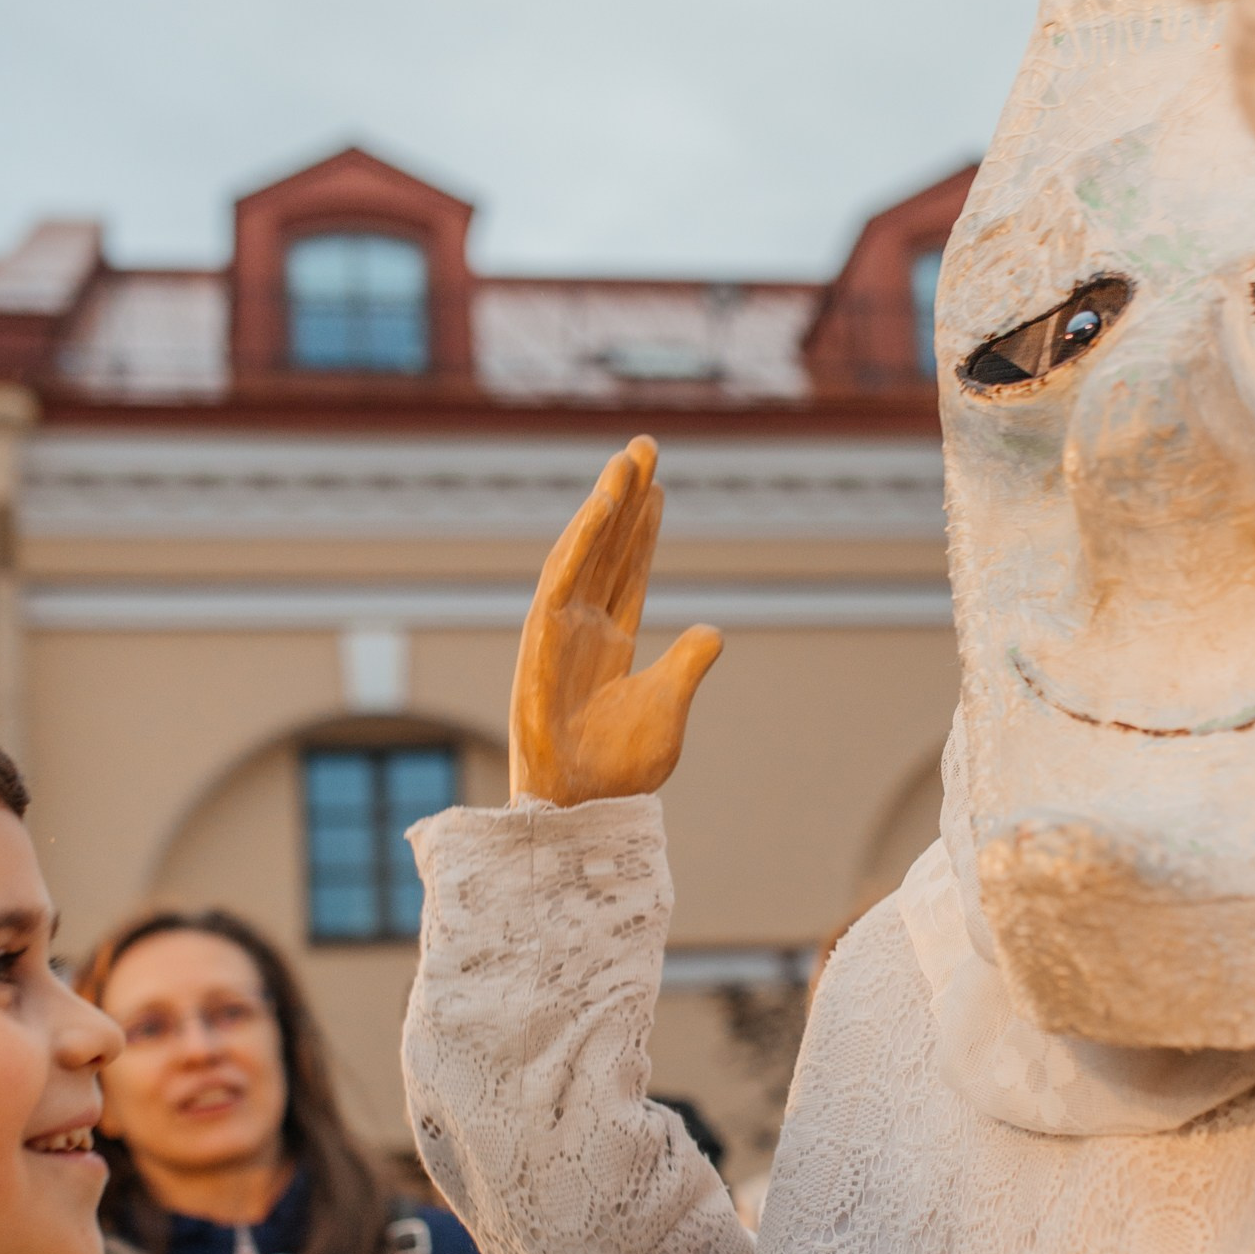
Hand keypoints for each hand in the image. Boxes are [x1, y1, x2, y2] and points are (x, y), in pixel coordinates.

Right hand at [510, 436, 722, 804]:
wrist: (587, 807)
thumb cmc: (620, 771)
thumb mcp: (669, 707)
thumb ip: (688, 663)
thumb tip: (713, 628)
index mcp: (609, 645)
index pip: (628, 571)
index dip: (643, 529)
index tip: (659, 486)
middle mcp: (581, 630)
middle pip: (607, 549)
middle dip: (627, 498)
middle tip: (645, 446)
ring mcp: (558, 632)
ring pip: (584, 551)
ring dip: (606, 502)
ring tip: (629, 457)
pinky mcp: (541, 640)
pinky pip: (563, 577)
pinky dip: (584, 539)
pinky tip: (607, 503)